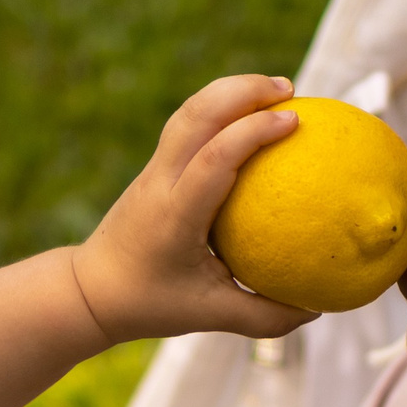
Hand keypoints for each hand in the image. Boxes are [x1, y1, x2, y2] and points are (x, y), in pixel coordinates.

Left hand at [69, 73, 316, 344]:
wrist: (90, 290)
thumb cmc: (151, 304)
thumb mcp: (209, 316)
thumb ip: (265, 316)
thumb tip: (316, 310)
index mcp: (176, 214)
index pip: (214, 158)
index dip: (253, 131)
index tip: (294, 120)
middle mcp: (161, 181)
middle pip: (196, 115)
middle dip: (243, 90)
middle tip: (289, 89)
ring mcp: (153, 170)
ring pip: (189, 112)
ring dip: (231, 91)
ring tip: (276, 89)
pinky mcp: (154, 167)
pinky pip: (188, 125)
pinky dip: (221, 109)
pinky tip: (251, 115)